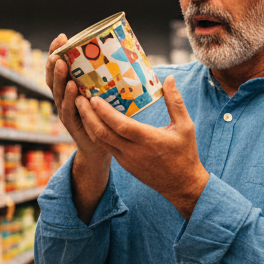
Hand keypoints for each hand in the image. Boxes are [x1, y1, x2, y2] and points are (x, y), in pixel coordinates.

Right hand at [45, 34, 111, 163]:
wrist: (100, 149)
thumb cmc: (104, 118)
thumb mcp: (102, 94)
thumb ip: (106, 78)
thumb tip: (127, 54)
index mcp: (68, 89)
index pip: (58, 68)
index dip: (57, 52)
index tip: (62, 37)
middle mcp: (63, 99)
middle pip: (53, 78)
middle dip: (54, 62)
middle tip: (59, 49)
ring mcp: (66, 112)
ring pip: (58, 93)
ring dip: (59, 77)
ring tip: (63, 64)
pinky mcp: (72, 125)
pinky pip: (69, 110)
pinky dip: (69, 99)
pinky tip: (73, 88)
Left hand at [74, 76, 209, 217]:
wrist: (182, 185)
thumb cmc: (185, 154)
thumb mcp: (185, 126)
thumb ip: (175, 102)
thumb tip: (169, 78)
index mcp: (148, 140)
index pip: (120, 126)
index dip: (104, 112)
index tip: (93, 98)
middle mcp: (133, 152)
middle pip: (103, 133)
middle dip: (88, 116)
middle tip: (78, 98)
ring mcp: (126, 160)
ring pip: (100, 141)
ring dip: (88, 124)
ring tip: (80, 107)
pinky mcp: (124, 165)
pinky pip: (105, 147)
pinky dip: (96, 133)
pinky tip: (92, 121)